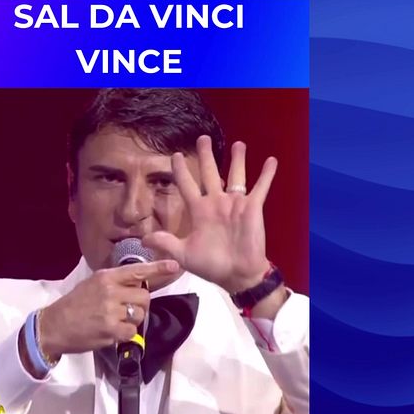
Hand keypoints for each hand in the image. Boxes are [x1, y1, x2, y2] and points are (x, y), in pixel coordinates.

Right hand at [38, 260, 179, 358]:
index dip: (158, 268)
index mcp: (106, 277)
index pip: (137, 270)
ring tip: (116, 321)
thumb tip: (139, 281)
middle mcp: (111, 291)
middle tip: (126, 309)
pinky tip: (113, 332)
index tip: (175, 266)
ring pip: (140, 314)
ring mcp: (111, 311)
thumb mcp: (92, 284)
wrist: (54, 325)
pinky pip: (133, 331)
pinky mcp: (111, 330)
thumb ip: (114, 282)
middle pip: (144, 296)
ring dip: (133, 319)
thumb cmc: (74, 304)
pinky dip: (126, 334)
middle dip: (140, 304)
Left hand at [142, 136, 277, 294]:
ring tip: (238, 144)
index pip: (187, 185)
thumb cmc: (211, 265)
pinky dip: (266, 175)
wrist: (236, 275)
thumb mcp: (183, 255)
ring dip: (237, 160)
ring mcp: (235, 204)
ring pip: (236, 175)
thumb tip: (142, 239)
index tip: (173, 155)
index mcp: (199, 211)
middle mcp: (216, 202)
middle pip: (209, 173)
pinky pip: (260, 188)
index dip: (180, 170)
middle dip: (206, 155)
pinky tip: (271, 160)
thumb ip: (165, 243)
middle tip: (202, 138)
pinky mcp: (252, 208)